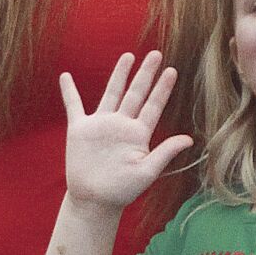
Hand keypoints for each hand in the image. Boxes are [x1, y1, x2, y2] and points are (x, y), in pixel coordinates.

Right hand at [60, 51, 192, 210]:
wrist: (94, 200)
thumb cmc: (122, 190)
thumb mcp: (147, 172)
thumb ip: (165, 153)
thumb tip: (189, 139)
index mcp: (138, 134)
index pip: (153, 106)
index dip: (162, 89)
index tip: (171, 71)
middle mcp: (121, 125)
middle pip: (136, 93)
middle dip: (145, 74)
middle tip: (156, 54)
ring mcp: (101, 125)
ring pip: (112, 93)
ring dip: (119, 74)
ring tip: (128, 56)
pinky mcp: (80, 129)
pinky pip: (74, 106)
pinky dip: (69, 91)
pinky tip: (66, 76)